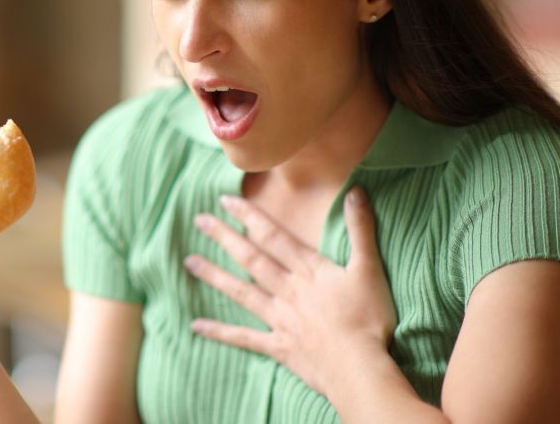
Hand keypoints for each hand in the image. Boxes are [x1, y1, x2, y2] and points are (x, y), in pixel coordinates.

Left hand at [184, 187, 396, 395]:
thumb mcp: (369, 269)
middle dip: (224, 237)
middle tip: (199, 220)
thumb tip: (356, 191)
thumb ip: (360, 229)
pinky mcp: (278, 346)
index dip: (249, 216)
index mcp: (308, 270)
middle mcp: (288, 290)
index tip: (225, 200)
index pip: (273, 236)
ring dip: (214, 276)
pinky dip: (219, 332)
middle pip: (251, 258)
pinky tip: (196, 325)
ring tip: (189, 261)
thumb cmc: (369, 318)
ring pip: (241, 292)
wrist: (359, 368)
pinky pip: (243, 338)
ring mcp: (280, 319)